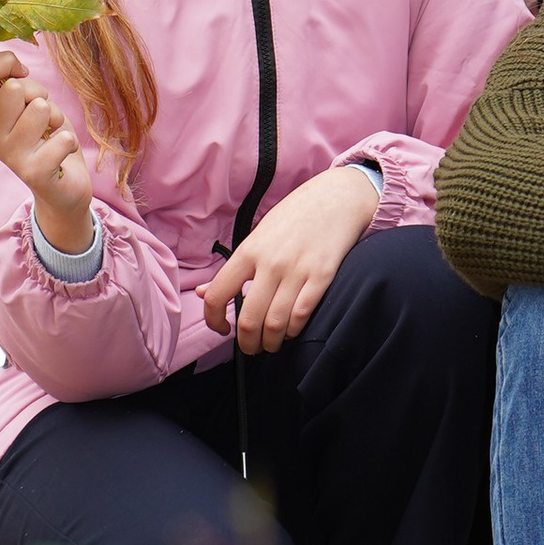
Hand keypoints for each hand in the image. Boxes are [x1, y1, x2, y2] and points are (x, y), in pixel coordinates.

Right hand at [0, 44, 96, 254]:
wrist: (62, 189)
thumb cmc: (46, 137)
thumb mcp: (28, 105)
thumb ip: (15, 85)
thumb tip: (13, 64)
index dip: (4, 62)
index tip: (22, 74)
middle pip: (13, 88)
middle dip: (38, 92)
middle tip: (44, 114)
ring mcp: (11, 156)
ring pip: (39, 108)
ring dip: (56, 116)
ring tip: (52, 133)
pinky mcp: (35, 173)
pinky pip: (62, 138)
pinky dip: (70, 141)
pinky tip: (62, 153)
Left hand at [201, 163, 380, 352]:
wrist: (339, 196)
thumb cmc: (296, 216)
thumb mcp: (259, 235)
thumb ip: (234, 267)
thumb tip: (204, 293)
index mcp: (249, 250)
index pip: (218, 294)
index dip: (214, 320)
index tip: (222, 329)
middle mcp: (270, 262)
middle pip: (249, 319)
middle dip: (247, 343)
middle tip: (251, 348)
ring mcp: (297, 270)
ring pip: (275, 324)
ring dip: (271, 342)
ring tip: (272, 343)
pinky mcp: (322, 276)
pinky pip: (301, 315)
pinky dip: (294, 330)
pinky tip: (292, 329)